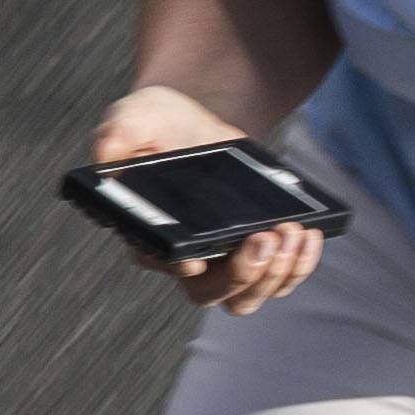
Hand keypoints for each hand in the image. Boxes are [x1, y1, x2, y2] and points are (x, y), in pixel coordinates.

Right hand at [89, 83, 324, 314]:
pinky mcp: (252, 253)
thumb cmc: (157, 125)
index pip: (165, 264)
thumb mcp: (135, 117)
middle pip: (211, 294)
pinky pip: (277, 280)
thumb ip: (117, 133)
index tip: (204, 252)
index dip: (186, 267)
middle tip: (266, 236)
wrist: (194, 124)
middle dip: (243, 274)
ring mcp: (220, 261)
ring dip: (276, 274)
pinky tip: (308, 235)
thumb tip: (106, 155)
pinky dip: (298, 266)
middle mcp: (182, 259)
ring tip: (292, 232)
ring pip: (245, 297)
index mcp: (147, 233)